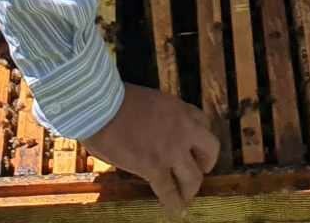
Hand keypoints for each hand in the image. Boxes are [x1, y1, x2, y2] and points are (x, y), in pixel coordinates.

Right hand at [83, 83, 219, 213]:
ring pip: (194, 177)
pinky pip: (169, 191)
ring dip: (190, 188)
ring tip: (184, 196)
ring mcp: (171, 149)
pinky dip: (173, 203)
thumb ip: (155, 119)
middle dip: (205, 163)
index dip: (200, 139)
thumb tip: (147, 135)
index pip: (202, 123)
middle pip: (210, 149)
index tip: (194, 147)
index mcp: (177, 108)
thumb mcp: (146, 102)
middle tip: (197, 170)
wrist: (100, 105)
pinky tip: (174, 210)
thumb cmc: (112, 99)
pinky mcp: (154, 167)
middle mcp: (182, 128)